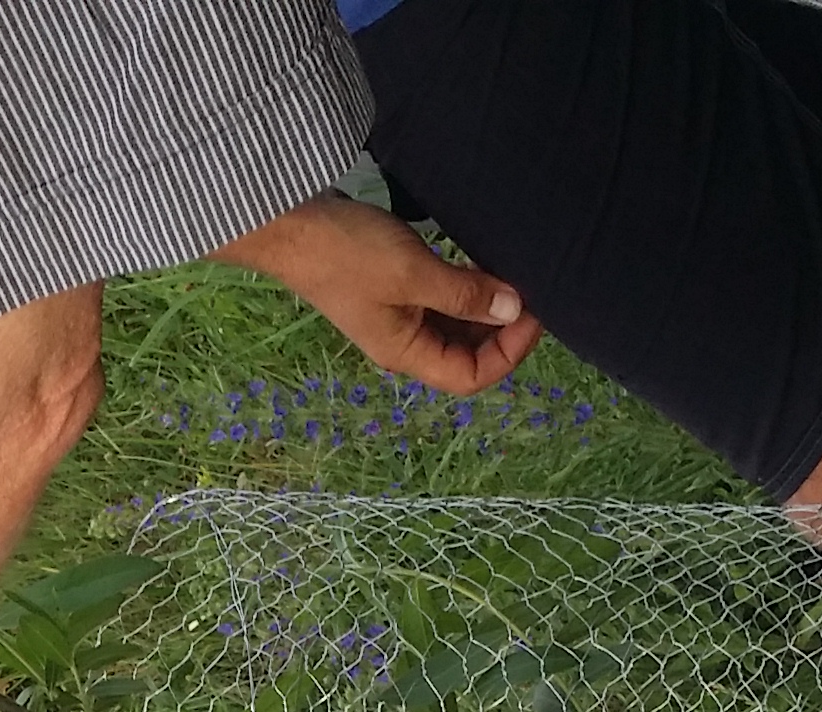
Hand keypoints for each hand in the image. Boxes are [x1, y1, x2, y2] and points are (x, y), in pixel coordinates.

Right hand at [218, 195, 539, 395]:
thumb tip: (514, 309)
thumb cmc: (346, 253)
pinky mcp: (391, 291)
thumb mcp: (413, 273)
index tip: (533, 312)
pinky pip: (437, 302)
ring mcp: (396, 317)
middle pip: (465, 356)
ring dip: (482, 308)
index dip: (509, 353)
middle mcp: (404, 343)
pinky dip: (462, 289)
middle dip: (500, 331)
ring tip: (505, 275)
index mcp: (406, 352)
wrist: (289, 226)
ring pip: (453, 327)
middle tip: (527, 290)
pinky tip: (476, 265)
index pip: (470, 376)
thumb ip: (465, 294)